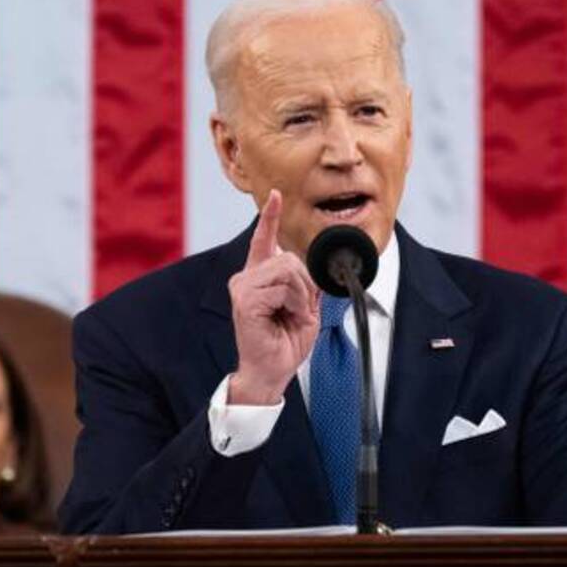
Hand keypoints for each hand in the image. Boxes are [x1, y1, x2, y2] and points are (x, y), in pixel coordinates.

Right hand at [227, 190, 319, 404]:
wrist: (272, 371)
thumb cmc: (285, 343)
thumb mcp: (306, 309)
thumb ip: (309, 285)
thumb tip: (323, 268)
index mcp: (260, 277)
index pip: (264, 239)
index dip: (271, 217)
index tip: (277, 195)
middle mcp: (247, 277)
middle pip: (289, 258)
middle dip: (306, 285)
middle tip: (299, 311)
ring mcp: (243, 286)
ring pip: (288, 269)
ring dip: (300, 296)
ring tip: (290, 316)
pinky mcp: (245, 298)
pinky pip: (283, 287)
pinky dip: (294, 303)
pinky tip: (284, 318)